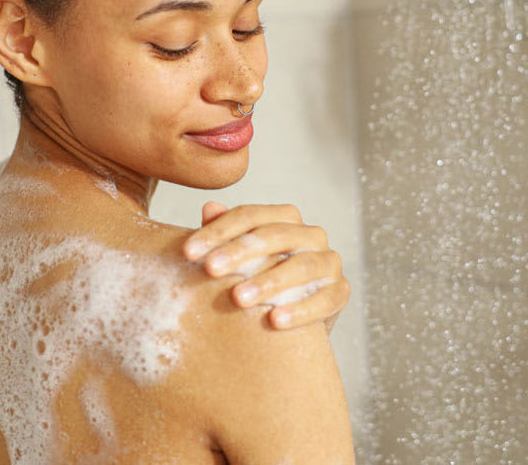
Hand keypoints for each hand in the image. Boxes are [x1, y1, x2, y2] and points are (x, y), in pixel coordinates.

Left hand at [183, 201, 349, 331]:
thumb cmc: (258, 280)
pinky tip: (274, 320)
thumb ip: (225, 234)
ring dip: (268, 282)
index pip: (249, 216)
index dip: (217, 231)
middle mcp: (311, 235)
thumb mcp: (239, 259)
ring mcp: (329, 262)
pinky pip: (323, 299)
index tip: (188, 252)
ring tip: (238, 298)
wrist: (296, 320)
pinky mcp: (340, 292)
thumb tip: (209, 207)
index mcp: (285, 219)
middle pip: (274, 236)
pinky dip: (299, 310)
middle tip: (210, 269)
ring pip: (301, 266)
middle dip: (240, 252)